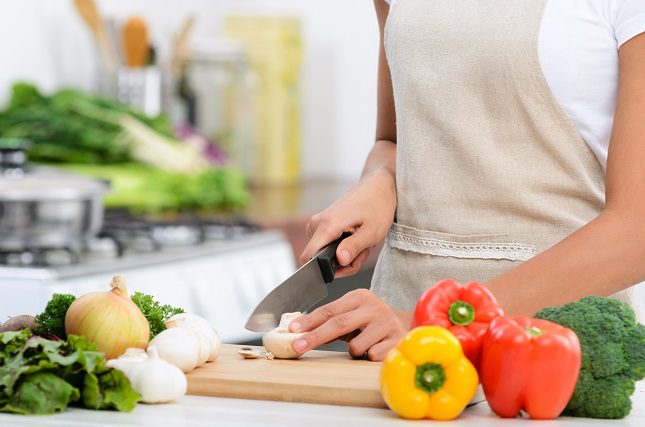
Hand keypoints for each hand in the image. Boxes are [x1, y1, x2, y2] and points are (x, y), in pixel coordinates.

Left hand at [288, 289, 409, 360]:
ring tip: (363, 345)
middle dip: (315, 337)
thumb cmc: (371, 324)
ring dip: (353, 350)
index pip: (328, 310)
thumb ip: (331, 322)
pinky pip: (372, 355)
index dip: (309, 321)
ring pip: (355, 345)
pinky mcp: (397, 339)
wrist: (405, 327)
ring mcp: (386, 322)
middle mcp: (373, 307)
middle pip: (338, 324)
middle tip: (298, 347)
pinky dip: (369, 357)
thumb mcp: (353, 317)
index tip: (292, 330)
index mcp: (359, 297)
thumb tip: (301, 333)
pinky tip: (377, 348)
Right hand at [301, 169, 395, 277]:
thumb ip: (354, 247)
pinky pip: (329, 244)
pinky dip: (345, 247)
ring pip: (326, 253)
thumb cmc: (378, 206)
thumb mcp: (373, 231)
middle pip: (321, 258)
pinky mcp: (323, 224)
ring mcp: (318, 223)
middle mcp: (317, 223)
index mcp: (327, 225)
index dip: (325, 269)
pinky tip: (357, 237)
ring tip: (363, 241)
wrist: (377, 186)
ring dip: (347, 254)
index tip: (346, 266)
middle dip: (344, 262)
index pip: (309, 257)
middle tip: (363, 251)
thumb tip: (339, 260)